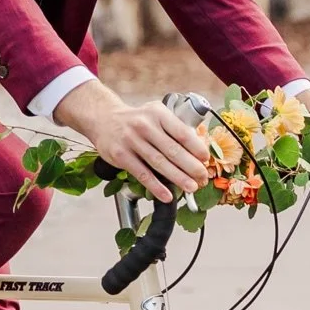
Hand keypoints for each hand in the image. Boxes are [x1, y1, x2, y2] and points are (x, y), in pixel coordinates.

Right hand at [54, 79, 209, 204]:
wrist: (103, 119)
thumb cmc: (136, 120)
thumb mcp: (155, 115)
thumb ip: (175, 128)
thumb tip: (199, 149)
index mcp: (158, 114)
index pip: (181, 132)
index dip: (196, 147)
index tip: (205, 159)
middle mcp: (145, 126)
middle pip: (172, 150)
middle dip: (191, 167)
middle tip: (203, 178)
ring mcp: (131, 141)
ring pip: (159, 163)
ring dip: (178, 178)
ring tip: (191, 187)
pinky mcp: (121, 156)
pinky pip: (142, 174)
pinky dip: (156, 186)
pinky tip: (167, 195)